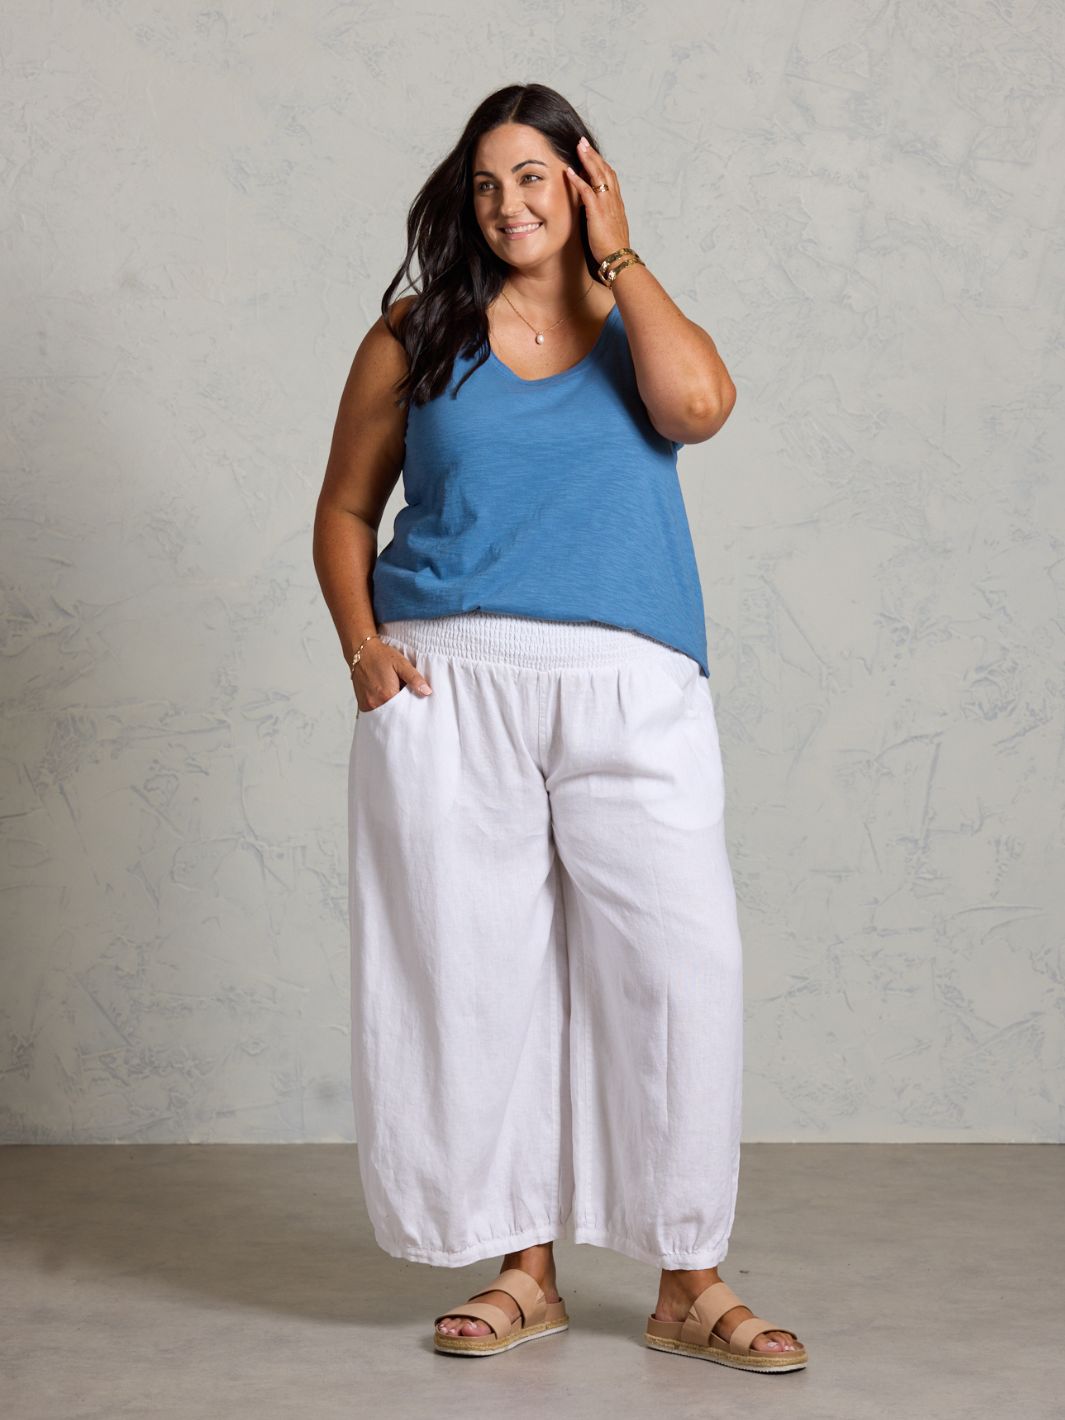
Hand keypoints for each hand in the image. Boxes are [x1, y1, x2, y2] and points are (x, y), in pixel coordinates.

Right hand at [352, 641, 431, 712]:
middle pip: (395, 713)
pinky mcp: (363, 705)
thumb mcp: (401, 664)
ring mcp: (367, 705)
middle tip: (404, 695)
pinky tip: (384, 696)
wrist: (361, 652)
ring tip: (393, 693)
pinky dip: (382, 707)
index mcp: (387, 694)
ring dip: (392, 708)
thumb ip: (414, 679)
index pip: (405, 710)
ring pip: (385, 714)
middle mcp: (375, 702)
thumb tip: (427, 691)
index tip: (414, 701)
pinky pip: (376, 712)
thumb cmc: (380, 656)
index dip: (411, 706)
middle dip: (402, 708)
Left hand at [564, 135, 630, 267]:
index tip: (591, 154)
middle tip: (583, 142)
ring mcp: (606, 204)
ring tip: (578, 147)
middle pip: (604, 170)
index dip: (600, 164)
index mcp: (616, 202)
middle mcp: (613, 199)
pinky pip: (587, 191)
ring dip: (587, 160)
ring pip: (598, 175)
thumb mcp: (610, 226)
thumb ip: (604, 214)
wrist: (619, 257)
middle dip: (593, 155)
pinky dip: (578, 180)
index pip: (610, 177)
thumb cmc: (613, 247)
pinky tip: (569, 172)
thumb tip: (595, 210)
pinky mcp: (597, 212)